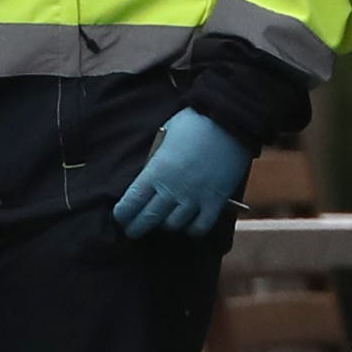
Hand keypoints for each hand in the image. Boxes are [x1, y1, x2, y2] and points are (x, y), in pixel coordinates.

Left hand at [112, 108, 250, 238]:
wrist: (230, 121)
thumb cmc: (195, 123)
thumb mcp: (166, 135)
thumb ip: (157, 158)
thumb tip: (151, 172)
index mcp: (155, 171)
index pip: (130, 203)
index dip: (123, 214)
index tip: (121, 217)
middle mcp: (172, 189)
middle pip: (148, 219)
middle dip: (136, 228)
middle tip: (133, 230)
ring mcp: (194, 197)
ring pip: (173, 225)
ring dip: (166, 225)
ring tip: (163, 221)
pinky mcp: (215, 202)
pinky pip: (200, 227)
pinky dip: (193, 228)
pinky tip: (190, 222)